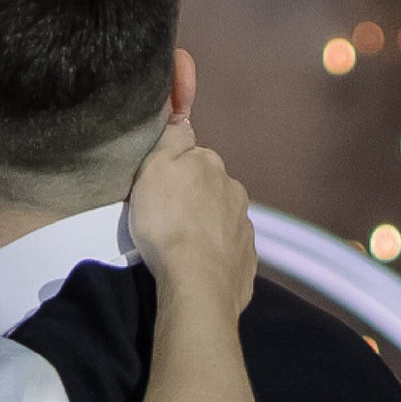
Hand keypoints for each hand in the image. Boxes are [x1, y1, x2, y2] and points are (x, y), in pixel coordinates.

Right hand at [126, 120, 254, 313]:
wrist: (197, 282)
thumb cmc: (168, 224)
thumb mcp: (154, 170)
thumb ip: (171, 140)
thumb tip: (182, 119)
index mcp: (211, 165)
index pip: (192, 154)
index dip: (174, 168)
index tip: (160, 185)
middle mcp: (233, 190)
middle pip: (209, 186)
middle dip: (193, 197)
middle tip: (166, 217)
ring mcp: (243, 225)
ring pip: (221, 217)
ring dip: (205, 225)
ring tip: (180, 245)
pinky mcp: (246, 258)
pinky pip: (227, 248)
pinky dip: (215, 252)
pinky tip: (197, 264)